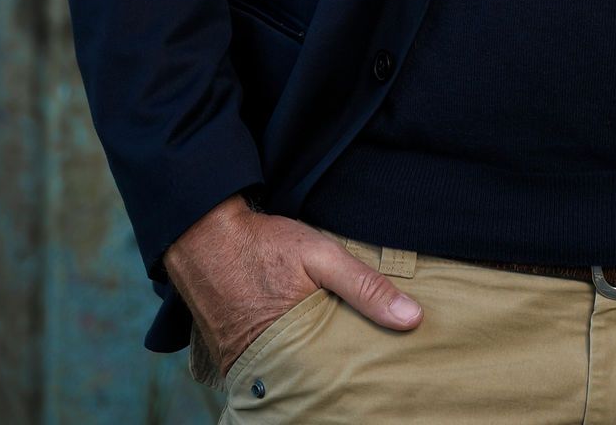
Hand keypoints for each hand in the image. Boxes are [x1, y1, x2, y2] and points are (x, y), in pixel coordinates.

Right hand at [164, 195, 422, 379]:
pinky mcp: (231, 358)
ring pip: (288, 376)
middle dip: (334, 373)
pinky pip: (265, 369)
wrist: (203, 234)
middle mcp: (264, 367)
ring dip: (308, 366)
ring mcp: (243, 366)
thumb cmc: (264, 243)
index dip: (357, 373)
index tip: (378, 368)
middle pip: (312, 382)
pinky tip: (301, 348)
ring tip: (334, 356)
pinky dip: (283, 361)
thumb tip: (412, 319)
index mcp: (292, 348)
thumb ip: (365, 286)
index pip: (336, 379)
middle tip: (360, 365)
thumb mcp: (321, 255)